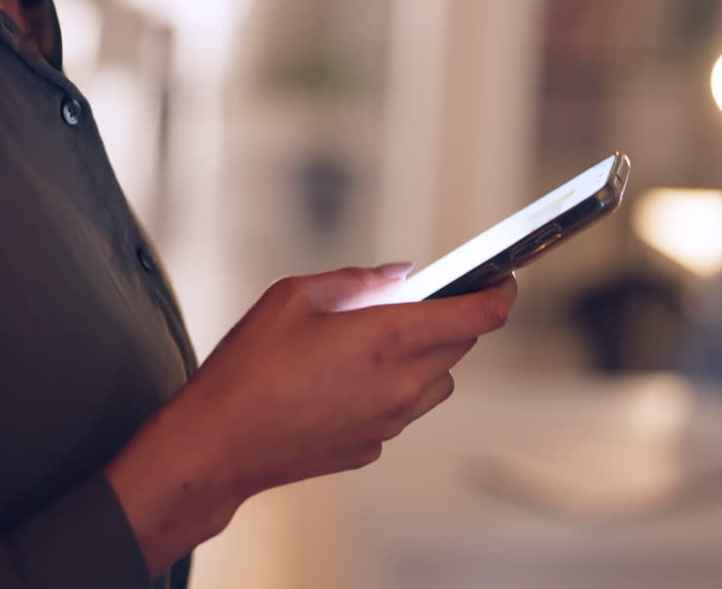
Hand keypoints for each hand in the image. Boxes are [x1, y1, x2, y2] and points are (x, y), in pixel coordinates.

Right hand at [106, 263, 517, 575]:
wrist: (218, 446)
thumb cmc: (248, 370)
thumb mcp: (294, 297)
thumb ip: (357, 280)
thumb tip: (399, 275)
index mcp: (389, 339)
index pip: (478, 317)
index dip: (500, 294)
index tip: (504, 281)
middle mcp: (402, 384)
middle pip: (461, 345)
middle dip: (454, 318)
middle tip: (427, 300)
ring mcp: (392, 421)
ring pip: (440, 382)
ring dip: (428, 356)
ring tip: (382, 342)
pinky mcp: (374, 446)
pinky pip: (405, 409)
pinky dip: (396, 389)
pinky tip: (352, 380)